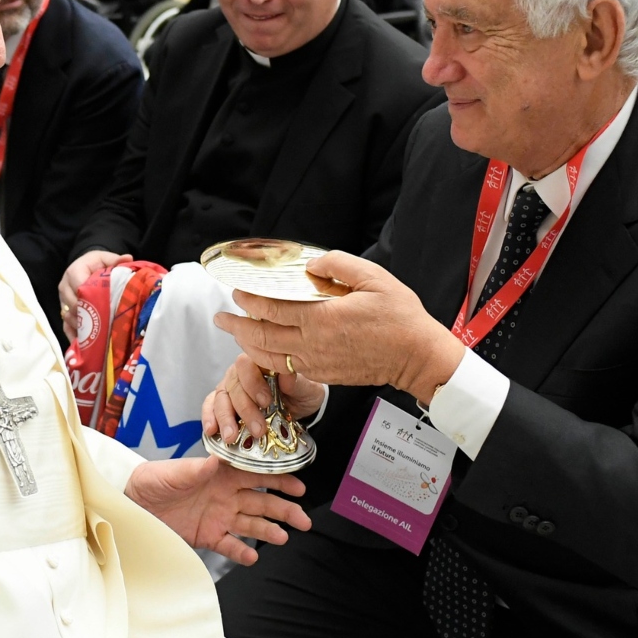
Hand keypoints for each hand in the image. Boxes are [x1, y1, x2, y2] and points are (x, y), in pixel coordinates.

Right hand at [58, 250, 130, 338]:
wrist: (86, 266)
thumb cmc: (96, 263)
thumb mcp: (105, 258)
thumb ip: (115, 260)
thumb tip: (128, 258)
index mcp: (74, 272)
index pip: (78, 286)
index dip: (90, 298)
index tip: (105, 306)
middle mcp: (64, 287)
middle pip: (73, 305)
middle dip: (88, 315)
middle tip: (105, 324)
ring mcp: (62, 301)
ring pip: (69, 318)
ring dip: (82, 327)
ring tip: (98, 336)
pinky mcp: (64, 312)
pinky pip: (66, 327)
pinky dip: (75, 336)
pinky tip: (86, 345)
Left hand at [125, 456, 311, 564]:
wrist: (131, 502)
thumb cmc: (152, 479)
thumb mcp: (174, 472)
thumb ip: (198, 469)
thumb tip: (218, 460)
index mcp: (221, 474)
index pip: (257, 475)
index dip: (278, 480)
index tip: (298, 486)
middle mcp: (225, 495)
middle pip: (262, 502)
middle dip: (284, 509)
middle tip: (304, 519)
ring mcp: (218, 516)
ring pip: (251, 524)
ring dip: (269, 531)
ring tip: (283, 538)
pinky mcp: (207, 535)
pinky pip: (229, 545)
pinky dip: (241, 552)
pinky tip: (253, 557)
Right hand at [203, 354, 327, 443]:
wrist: (300, 407)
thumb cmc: (302, 392)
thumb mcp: (307, 388)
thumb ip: (297, 383)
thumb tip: (287, 378)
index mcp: (259, 362)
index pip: (247, 365)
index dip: (253, 383)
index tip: (266, 402)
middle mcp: (241, 372)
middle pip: (233, 386)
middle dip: (244, 409)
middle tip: (257, 430)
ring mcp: (230, 387)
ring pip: (220, 398)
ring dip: (225, 418)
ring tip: (231, 437)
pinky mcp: (223, 402)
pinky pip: (210, 406)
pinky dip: (209, 417)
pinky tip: (211, 431)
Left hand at [212, 251, 465, 402]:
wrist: (416, 357)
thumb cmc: (400, 317)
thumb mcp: (375, 279)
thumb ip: (340, 266)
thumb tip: (313, 263)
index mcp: (322, 318)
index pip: (272, 309)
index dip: (250, 300)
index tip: (237, 292)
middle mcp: (313, 343)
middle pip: (262, 336)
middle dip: (237, 325)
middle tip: (220, 316)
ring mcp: (317, 362)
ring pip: (270, 356)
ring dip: (247, 344)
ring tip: (234, 334)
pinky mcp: (324, 374)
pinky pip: (286, 367)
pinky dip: (268, 359)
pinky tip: (263, 351)